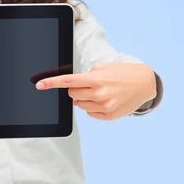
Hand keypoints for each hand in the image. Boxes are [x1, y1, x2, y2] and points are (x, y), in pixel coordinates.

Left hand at [36, 63, 156, 119]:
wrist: (145, 83)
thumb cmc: (121, 73)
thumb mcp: (104, 68)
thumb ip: (86, 77)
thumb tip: (73, 90)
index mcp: (97, 79)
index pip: (69, 81)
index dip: (52, 83)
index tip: (39, 85)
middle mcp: (100, 94)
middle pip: (72, 94)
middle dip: (75, 89)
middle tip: (89, 84)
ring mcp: (105, 107)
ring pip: (80, 105)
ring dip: (84, 98)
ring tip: (100, 92)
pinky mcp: (110, 116)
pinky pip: (90, 113)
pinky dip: (93, 107)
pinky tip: (105, 100)